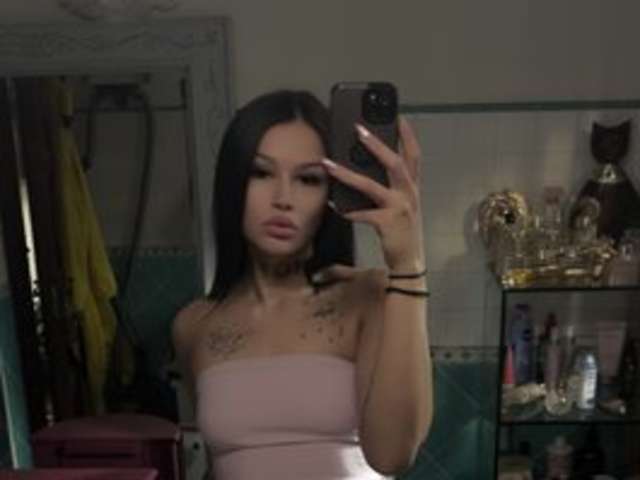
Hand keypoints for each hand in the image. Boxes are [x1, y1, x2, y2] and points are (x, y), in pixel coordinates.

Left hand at [322, 116, 424, 270]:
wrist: (409, 261)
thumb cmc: (401, 231)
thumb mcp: (399, 205)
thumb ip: (388, 188)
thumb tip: (362, 170)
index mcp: (412, 188)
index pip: (414, 155)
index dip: (408, 135)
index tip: (398, 116)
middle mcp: (409, 194)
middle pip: (395, 163)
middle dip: (377, 144)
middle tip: (358, 128)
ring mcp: (400, 208)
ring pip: (372, 186)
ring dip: (348, 174)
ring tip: (329, 164)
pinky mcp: (388, 223)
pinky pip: (363, 214)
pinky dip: (348, 211)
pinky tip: (335, 207)